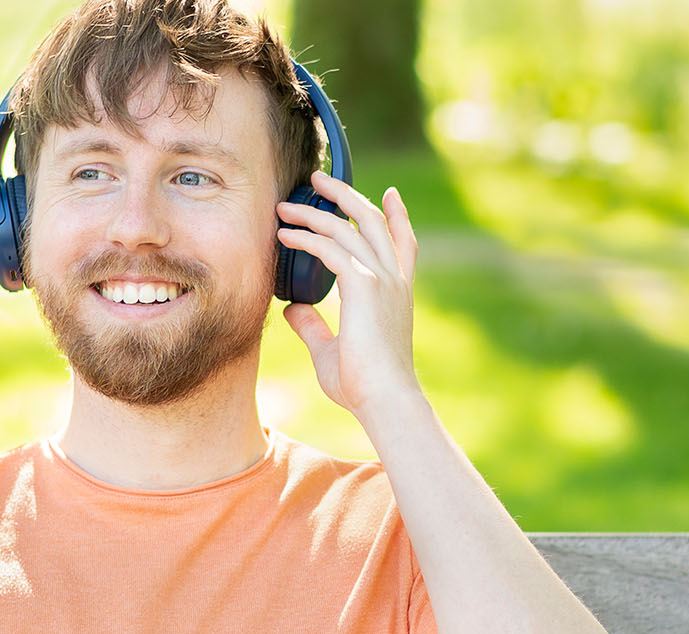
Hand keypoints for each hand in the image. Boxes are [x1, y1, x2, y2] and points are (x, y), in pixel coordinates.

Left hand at [276, 171, 420, 419]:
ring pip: (347, 228)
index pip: (403, 244)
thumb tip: (292, 307)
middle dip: (345, 195)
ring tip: (285, 206)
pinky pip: (331, 248)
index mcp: (397, 293)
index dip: (398, 216)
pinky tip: (285, 235)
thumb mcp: (332, 350)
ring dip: (313, 212)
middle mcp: (394, 280)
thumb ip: (313, 325)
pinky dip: (306, 237)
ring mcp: (381, 279)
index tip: (391, 194)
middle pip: (372, 221)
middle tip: (319, 179)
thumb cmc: (363, 385)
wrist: (384, 399)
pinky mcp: (364, 285)